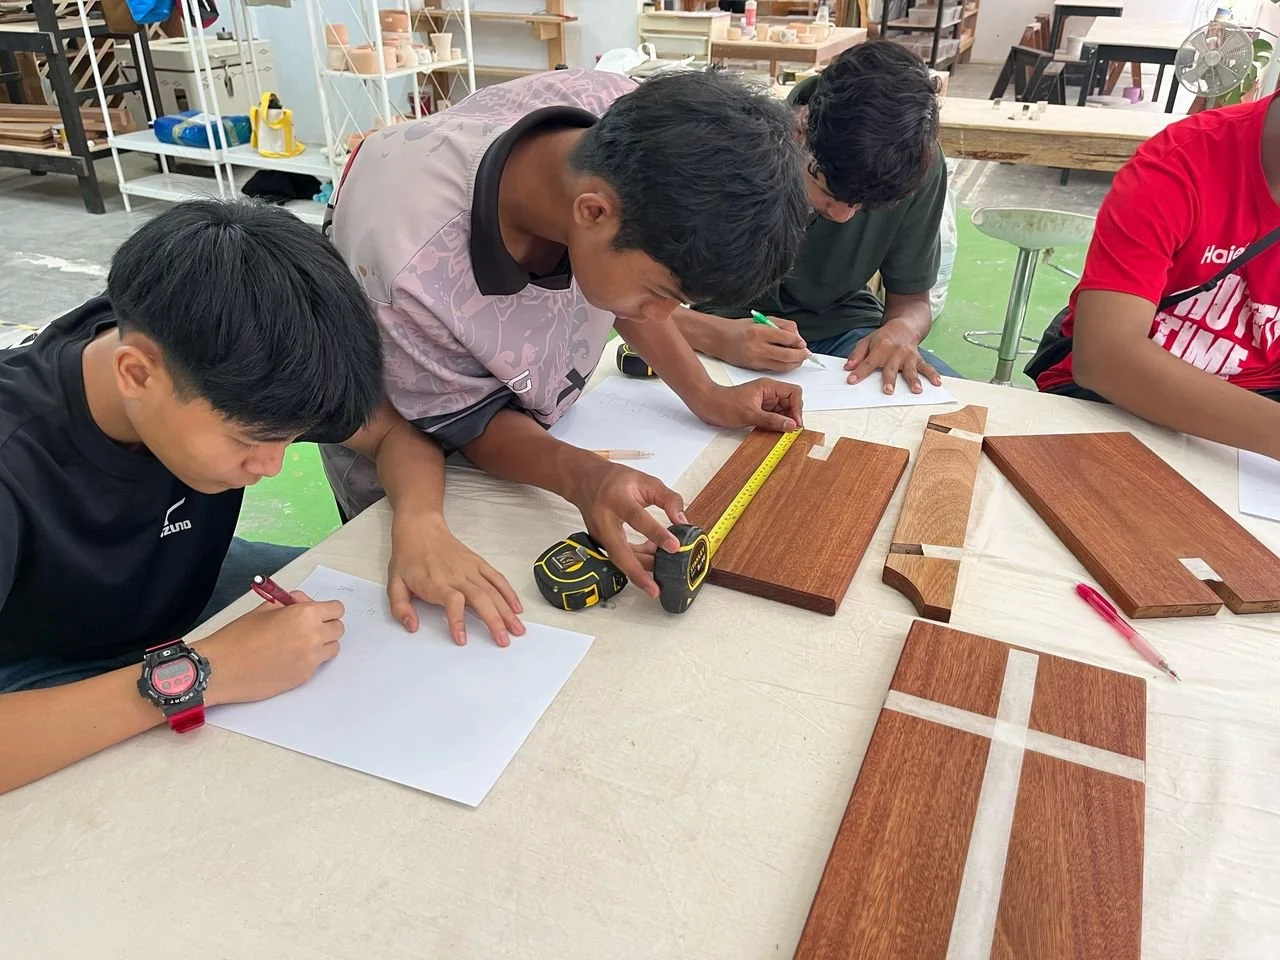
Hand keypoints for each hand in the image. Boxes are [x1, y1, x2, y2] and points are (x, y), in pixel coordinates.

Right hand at [199, 592, 344, 704]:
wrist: (220, 669)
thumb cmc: (237, 638)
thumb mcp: (264, 609)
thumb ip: (290, 602)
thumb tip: (302, 601)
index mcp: (304, 615)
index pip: (337, 609)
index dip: (326, 609)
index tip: (318, 611)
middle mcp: (313, 637)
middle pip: (338, 628)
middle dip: (326, 625)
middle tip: (308, 626)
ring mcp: (310, 660)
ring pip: (333, 648)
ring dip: (322, 643)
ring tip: (299, 643)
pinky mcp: (304, 677)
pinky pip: (318, 664)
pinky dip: (310, 659)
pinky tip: (289, 657)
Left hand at [388, 512, 523, 646]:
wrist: (420, 529)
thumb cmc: (408, 558)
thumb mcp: (394, 583)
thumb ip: (400, 608)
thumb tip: (411, 626)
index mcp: (436, 583)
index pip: (453, 602)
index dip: (458, 621)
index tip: (462, 640)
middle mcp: (457, 576)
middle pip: (481, 598)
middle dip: (495, 621)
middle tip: (503, 641)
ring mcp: (470, 569)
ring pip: (493, 591)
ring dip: (507, 611)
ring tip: (517, 630)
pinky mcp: (478, 563)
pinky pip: (497, 578)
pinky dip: (509, 593)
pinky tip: (517, 608)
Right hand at [566, 458, 685, 598]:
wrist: (585, 482)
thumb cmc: (615, 480)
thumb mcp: (646, 480)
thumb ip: (668, 499)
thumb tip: (682, 522)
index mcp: (616, 498)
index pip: (637, 518)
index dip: (656, 533)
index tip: (674, 546)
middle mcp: (604, 519)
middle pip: (619, 552)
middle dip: (638, 573)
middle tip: (655, 589)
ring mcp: (599, 534)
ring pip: (619, 559)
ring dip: (640, 570)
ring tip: (660, 575)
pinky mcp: (601, 542)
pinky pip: (620, 557)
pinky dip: (636, 562)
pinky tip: (651, 559)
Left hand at [688, 381, 801, 431]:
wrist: (707, 405)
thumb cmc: (724, 405)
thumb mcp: (749, 414)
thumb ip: (772, 420)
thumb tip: (791, 425)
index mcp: (769, 387)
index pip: (794, 392)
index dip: (797, 408)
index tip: (795, 423)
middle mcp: (769, 393)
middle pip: (792, 402)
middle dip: (793, 416)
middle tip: (789, 430)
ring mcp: (765, 402)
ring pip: (784, 411)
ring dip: (785, 422)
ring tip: (781, 433)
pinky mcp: (760, 410)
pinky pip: (774, 417)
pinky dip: (776, 425)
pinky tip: (773, 432)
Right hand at [715, 316, 808, 371]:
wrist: (719, 339)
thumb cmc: (740, 328)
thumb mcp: (761, 320)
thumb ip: (781, 326)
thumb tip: (797, 338)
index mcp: (760, 331)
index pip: (787, 338)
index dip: (798, 342)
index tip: (803, 343)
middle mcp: (758, 346)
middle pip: (787, 355)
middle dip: (800, 356)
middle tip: (806, 354)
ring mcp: (756, 359)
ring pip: (783, 366)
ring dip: (795, 363)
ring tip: (799, 358)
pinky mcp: (754, 367)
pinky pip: (775, 369)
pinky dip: (784, 366)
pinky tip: (787, 361)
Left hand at [844, 318, 941, 393]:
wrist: (904, 326)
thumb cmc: (883, 337)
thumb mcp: (866, 341)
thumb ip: (857, 355)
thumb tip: (847, 368)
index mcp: (880, 348)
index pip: (868, 362)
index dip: (859, 372)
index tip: (851, 380)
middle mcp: (895, 353)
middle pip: (891, 369)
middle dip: (890, 380)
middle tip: (888, 391)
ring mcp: (908, 357)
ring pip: (911, 370)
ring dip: (914, 380)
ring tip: (917, 390)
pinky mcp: (918, 359)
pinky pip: (927, 367)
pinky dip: (933, 375)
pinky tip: (937, 383)